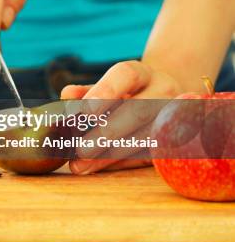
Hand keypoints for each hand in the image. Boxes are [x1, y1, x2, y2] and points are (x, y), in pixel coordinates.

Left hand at [61, 60, 183, 174]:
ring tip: (80, 164)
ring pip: (144, 138)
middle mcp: (163, 91)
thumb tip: (67, 96)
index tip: (85, 111)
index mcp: (142, 73)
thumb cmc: (126, 94)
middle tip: (80, 149)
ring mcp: (174, 117)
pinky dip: (119, 164)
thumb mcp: (105, 88)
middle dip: (106, 132)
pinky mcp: (175, 141)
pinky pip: (147, 156)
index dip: (105, 91)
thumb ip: (84, 92)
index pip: (127, 74)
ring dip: (110, 155)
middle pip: (138, 110)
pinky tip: (96, 168)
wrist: (163, 101)